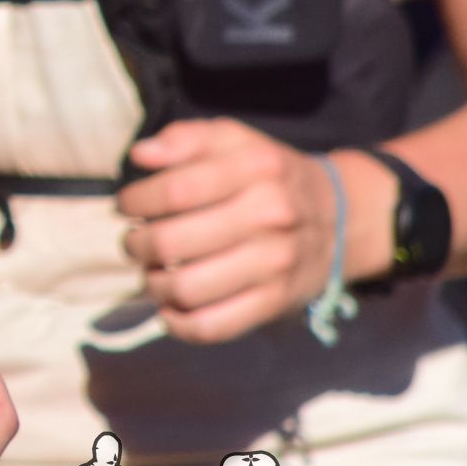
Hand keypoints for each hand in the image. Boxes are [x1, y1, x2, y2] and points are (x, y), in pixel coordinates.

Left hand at [117, 120, 338, 343]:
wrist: (341, 216)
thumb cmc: (270, 175)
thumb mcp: (236, 140)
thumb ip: (186, 139)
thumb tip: (140, 155)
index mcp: (256, 170)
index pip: (174, 191)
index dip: (136, 200)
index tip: (125, 206)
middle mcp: (269, 217)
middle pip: (172, 243)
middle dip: (136, 246)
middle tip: (134, 243)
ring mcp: (275, 264)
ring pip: (187, 289)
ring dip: (152, 284)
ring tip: (151, 272)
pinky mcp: (276, 302)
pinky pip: (214, 326)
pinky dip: (179, 324)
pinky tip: (169, 308)